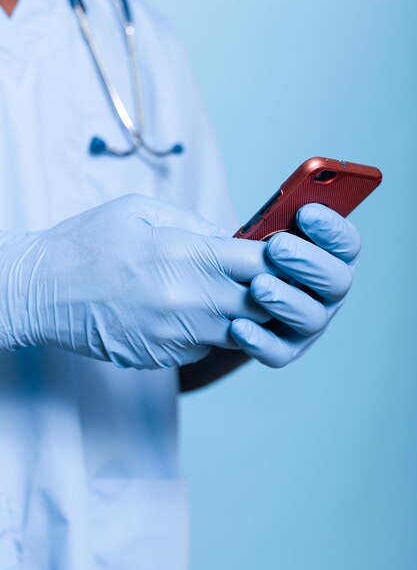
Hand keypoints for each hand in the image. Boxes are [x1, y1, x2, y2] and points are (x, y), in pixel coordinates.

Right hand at [0, 194, 277, 368]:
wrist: (39, 292)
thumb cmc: (85, 244)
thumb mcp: (140, 211)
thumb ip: (194, 224)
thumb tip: (231, 238)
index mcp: (183, 254)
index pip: (259, 262)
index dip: (280, 259)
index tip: (285, 254)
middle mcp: (186, 300)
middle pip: (260, 303)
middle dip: (271, 291)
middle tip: (267, 278)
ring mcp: (175, 335)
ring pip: (238, 330)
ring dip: (242, 312)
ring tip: (225, 291)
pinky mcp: (163, 357)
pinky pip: (206, 346)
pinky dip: (210, 330)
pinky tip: (190, 312)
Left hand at [230, 204, 360, 366]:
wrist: (220, 293)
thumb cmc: (243, 254)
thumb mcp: (249, 232)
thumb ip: (262, 222)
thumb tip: (258, 220)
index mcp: (330, 257)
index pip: (347, 244)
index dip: (332, 229)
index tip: (305, 212)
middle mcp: (328, 292)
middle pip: (337, 281)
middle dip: (308, 262)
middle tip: (277, 247)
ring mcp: (309, 322)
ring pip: (312, 318)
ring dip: (287, 301)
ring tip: (258, 286)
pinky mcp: (285, 349)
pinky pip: (279, 352)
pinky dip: (260, 341)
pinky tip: (237, 325)